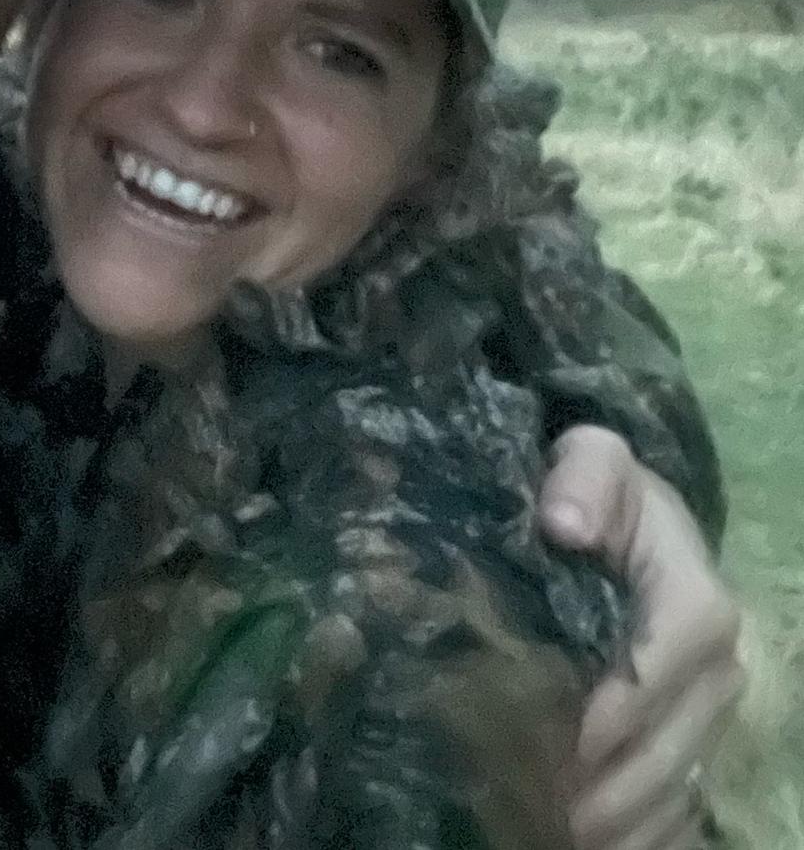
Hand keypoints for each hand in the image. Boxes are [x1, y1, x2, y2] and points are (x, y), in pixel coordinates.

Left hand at [539, 426, 743, 849]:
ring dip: (627, 818)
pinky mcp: (691, 734)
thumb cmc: (596, 490)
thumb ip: (582, 478)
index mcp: (696, 596)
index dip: (626, 700)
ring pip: (678, 780)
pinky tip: (590, 843)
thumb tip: (565, 523)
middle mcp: (717, 662)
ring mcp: (708, 708)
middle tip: (551, 813)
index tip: (572, 738)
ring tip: (561, 834)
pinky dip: (642, 831)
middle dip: (618, 782)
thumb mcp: (589, 459)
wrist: (624, 520)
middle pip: (677, 737)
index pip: (675, 654)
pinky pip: (680, 800)